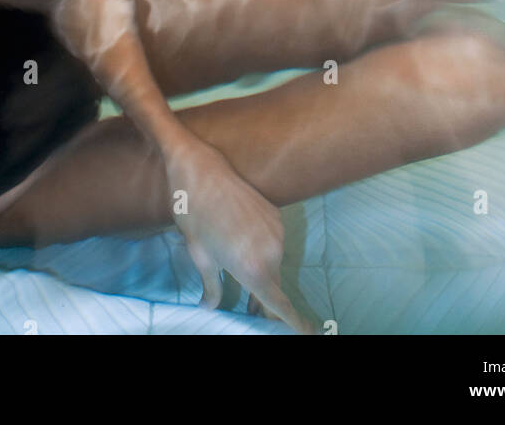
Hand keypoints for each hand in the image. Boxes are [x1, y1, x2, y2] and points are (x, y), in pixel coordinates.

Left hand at [163, 134, 316, 334]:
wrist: (201, 170)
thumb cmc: (194, 215)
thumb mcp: (200, 256)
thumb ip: (212, 286)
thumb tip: (210, 306)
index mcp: (253, 269)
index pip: (280, 305)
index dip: (295, 324)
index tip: (309, 335)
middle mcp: (271, 253)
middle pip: (275, 286)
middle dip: (266, 302)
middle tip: (251, 312)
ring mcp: (277, 231)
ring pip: (274, 264)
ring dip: (263, 274)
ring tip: (241, 274)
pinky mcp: (276, 215)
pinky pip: (274, 242)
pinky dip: (263, 251)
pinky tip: (244, 246)